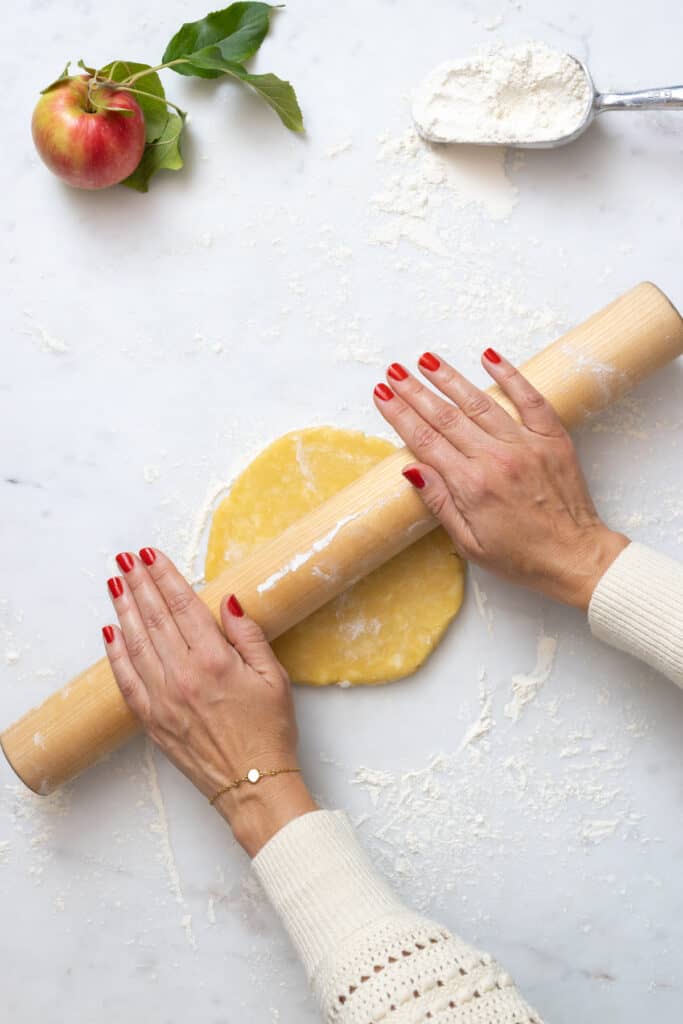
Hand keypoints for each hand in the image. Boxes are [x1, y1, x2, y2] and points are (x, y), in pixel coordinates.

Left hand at [102, 549, 315, 856]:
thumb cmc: (270, 732)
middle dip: (139, 584)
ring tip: (115, 585)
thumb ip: (249, 636)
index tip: (150, 556)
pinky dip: (116, 655)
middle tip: (125, 560)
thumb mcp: (275, 677)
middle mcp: (183, 675)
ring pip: (137, 643)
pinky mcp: (152, 720)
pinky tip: (111, 634)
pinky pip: (127, 680)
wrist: (253, 786)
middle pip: (155, 618)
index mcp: (215, 660)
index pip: (183, 606)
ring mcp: (163, 699)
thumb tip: (228, 602)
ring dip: (124, 610)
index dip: (164, 576)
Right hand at [374, 350, 628, 609]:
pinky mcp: (552, 438)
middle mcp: (496, 459)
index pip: (425, 440)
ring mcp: (526, 445)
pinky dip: (509, 375)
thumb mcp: (469, 544)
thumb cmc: (522, 558)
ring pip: (480, 403)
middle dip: (416, 391)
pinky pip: (529, 398)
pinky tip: (488, 357)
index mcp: (472, 486)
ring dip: (450, 378)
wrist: (576, 558)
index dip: (400, 415)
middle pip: (446, 417)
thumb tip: (412, 469)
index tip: (382, 395)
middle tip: (394, 371)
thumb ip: (440, 503)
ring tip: (427, 360)